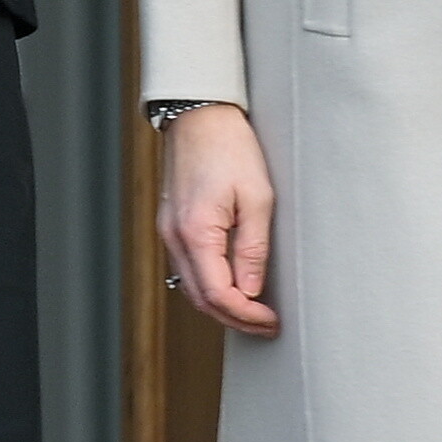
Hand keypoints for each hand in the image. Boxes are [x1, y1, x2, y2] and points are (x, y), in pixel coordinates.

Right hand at [155, 103, 278, 333]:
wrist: (200, 117)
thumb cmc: (230, 148)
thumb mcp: (257, 197)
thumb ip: (253, 248)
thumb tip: (252, 289)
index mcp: (196, 232)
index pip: (219, 294)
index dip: (246, 315)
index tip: (272, 320)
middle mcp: (175, 237)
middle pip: (201, 299)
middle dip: (235, 319)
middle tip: (267, 325)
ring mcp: (169, 232)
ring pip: (192, 288)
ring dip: (222, 306)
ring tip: (255, 311)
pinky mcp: (173, 226)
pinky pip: (188, 269)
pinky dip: (210, 286)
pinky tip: (233, 286)